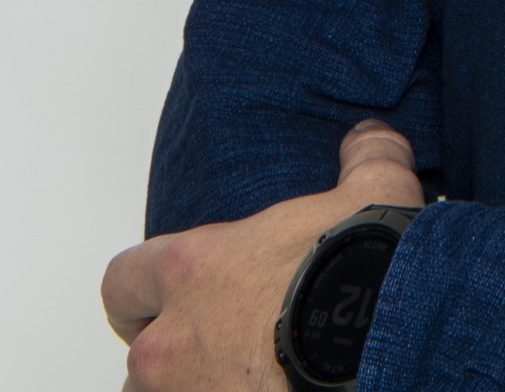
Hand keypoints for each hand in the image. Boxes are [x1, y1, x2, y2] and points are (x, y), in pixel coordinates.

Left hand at [102, 121, 425, 388]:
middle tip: (217, 346)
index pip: (123, 280)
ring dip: (192, 388)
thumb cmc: (360, 270)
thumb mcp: (372, 190)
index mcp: (192, 268)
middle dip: (172, 351)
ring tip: (245, 377)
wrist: (381, 344)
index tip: (171, 296)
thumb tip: (369, 137)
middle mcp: (171, 340)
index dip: (143, 289)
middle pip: (140, 353)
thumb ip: (362, 158)